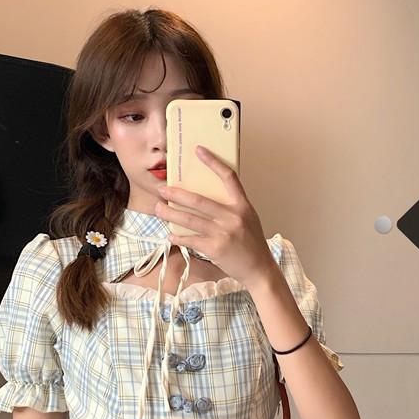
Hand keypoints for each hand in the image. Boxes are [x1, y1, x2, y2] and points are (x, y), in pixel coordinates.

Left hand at [164, 150, 269, 285]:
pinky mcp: (215, 249)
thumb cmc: (251, 242)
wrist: (259, 268)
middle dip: (176, 194)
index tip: (199, 150)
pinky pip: (191, 240)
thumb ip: (230, 206)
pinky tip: (170, 235)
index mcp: (242, 205)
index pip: (228, 177)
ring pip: (190, 220)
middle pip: (199, 200)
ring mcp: (223, 233)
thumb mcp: (247, 218)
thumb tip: (205, 195)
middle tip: (162, 189)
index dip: (213, 162)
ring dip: (170, 214)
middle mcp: (233, 216)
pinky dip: (178, 237)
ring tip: (159, 209)